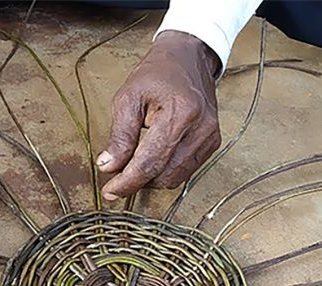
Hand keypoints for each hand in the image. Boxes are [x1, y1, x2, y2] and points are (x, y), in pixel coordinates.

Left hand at [98, 31, 221, 200]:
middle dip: (137, 181)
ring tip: (134, 164)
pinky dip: (166, 171)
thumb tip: (108, 167)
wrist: (188, 58)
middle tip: (116, 175)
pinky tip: (153, 158)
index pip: (150, 162)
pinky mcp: (213, 143)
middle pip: (163, 175)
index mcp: (180, 113)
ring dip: (151, 179)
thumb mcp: (128, 97)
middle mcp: (200, 129)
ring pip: (175, 178)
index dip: (127, 182)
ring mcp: (210, 137)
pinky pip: (186, 171)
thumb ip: (120, 136)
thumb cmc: (157, 73)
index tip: (110, 191)